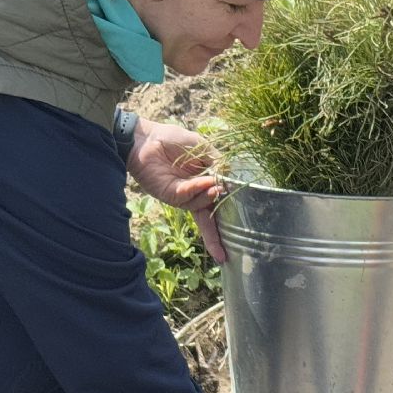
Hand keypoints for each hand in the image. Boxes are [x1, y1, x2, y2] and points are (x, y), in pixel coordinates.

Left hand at [127, 118, 226, 262]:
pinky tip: (207, 181)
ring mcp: (183, 197)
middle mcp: (195, 194)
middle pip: (210, 219)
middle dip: (217, 238)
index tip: (246, 228)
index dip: (231, 216)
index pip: (220, 202)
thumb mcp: (204, 149)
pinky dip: (199, 189)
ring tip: (219, 187)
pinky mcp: (170, 196)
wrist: (146, 138)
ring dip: (212, 198)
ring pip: (202, 207)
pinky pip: (188, 197)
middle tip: (226, 254)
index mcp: (205, 183)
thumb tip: (232, 182)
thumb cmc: (174, 140)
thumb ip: (220, 164)